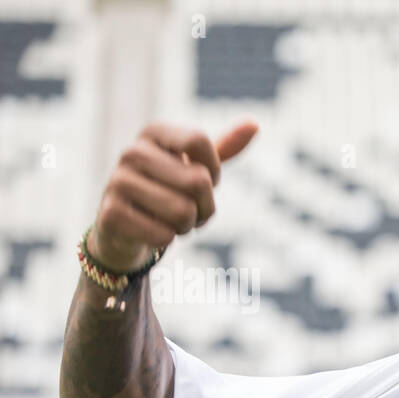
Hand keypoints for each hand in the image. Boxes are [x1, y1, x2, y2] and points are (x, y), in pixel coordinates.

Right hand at [88, 121, 258, 272]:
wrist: (125, 225)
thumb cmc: (168, 190)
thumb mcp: (195, 166)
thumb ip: (223, 147)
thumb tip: (255, 123)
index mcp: (154, 133)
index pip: (200, 141)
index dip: (213, 171)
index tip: (202, 180)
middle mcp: (132, 152)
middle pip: (198, 181)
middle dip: (205, 208)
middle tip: (189, 210)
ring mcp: (117, 181)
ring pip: (184, 212)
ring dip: (187, 226)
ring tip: (170, 221)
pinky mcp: (110, 213)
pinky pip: (164, 235)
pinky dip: (167, 239)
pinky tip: (152, 231)